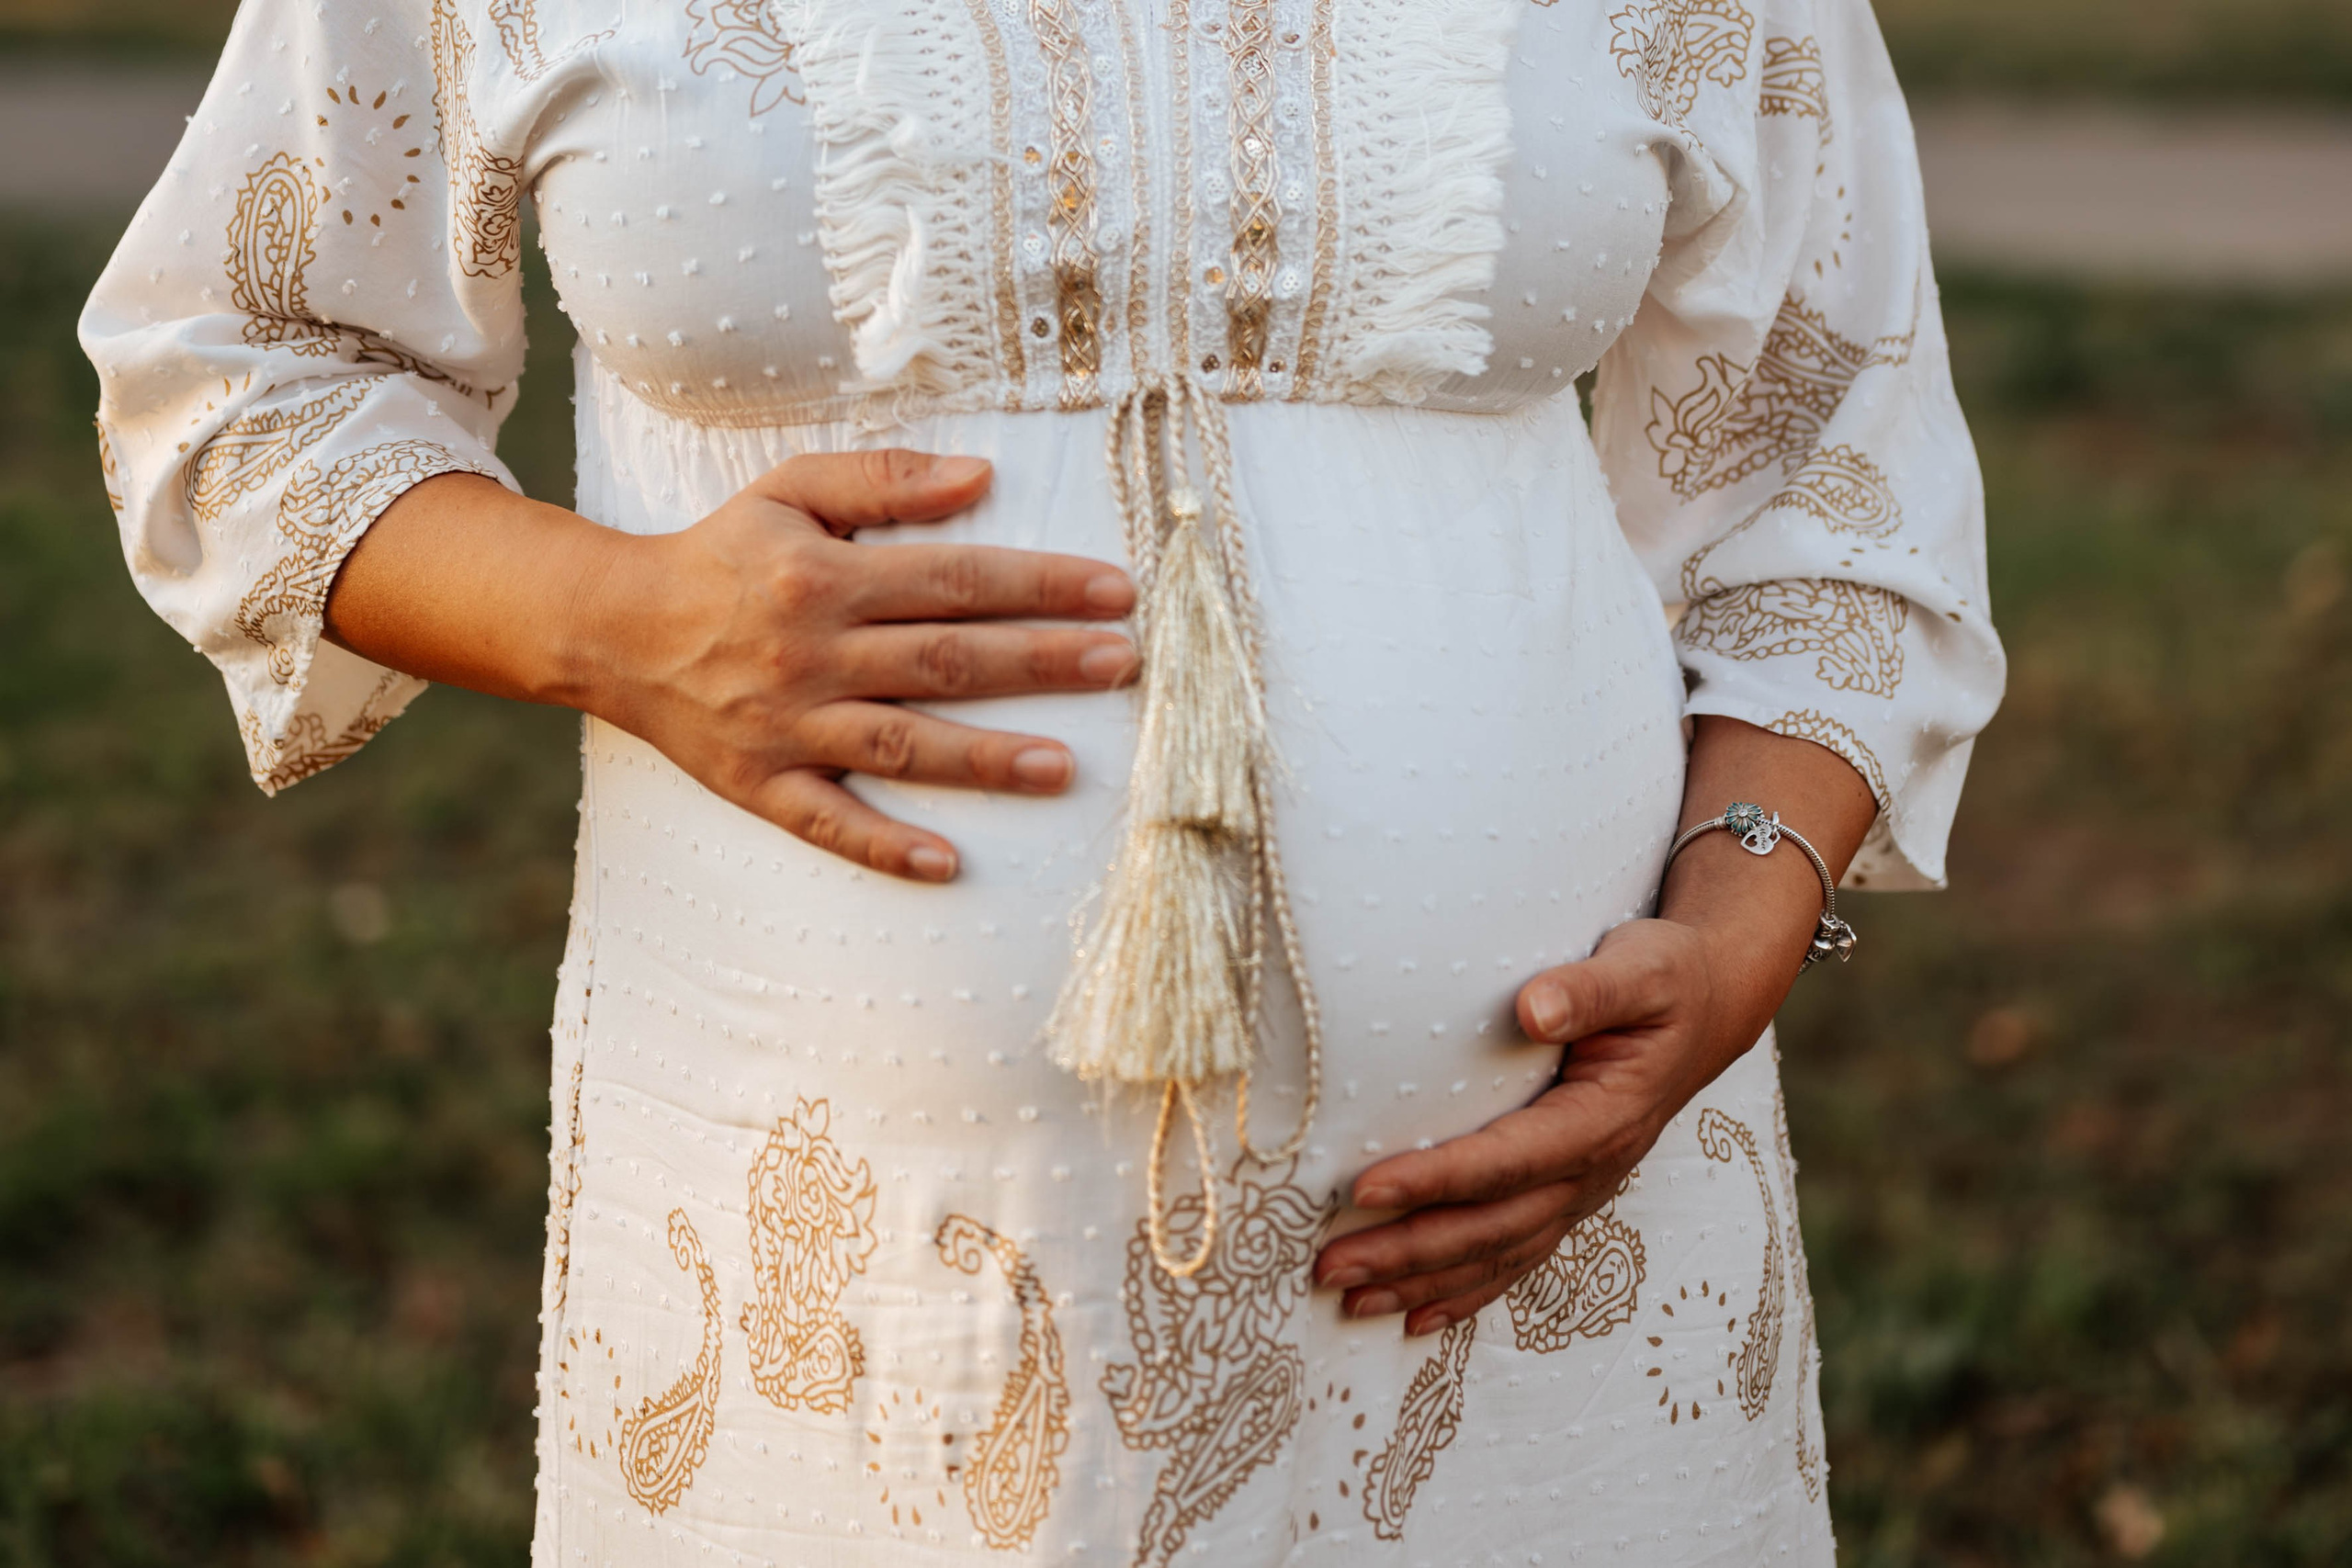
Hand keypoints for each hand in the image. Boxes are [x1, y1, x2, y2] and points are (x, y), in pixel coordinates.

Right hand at [568, 450, 1136, 880]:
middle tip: (1121, 664)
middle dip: (1038, 662)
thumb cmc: (721, 555)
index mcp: (824, 578)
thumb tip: (981, 474)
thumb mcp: (789, 490)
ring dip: (983, 759)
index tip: (1115, 592)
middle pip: (944, 660)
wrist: (613, 629)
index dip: (1039, 585)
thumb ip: (884, 479)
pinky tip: (948, 864)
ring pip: (900, 745)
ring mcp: (788, 725)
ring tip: (1063, 767)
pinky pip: (828, 821)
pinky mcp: (762, 783)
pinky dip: (884, 846)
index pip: (954, 579)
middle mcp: (811, 653)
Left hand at [1314, 917, 1775, 1335]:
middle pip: (1490, 1227)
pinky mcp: (1568, 1195)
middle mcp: (1591, 1171)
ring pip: (1496, 1254)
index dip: (1436, 1179)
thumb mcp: (1643, 968)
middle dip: (1409, 1252)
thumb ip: (1591, 989)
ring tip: (1347, 1301)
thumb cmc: (1667, 978)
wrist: (1709, 1007)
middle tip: (1329, 1267)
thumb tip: (1533, 1006)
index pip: (1506, 1161)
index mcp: (1603, 1120)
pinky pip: (1514, 1257)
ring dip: (1421, 1282)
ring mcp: (1581, 1192)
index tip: (1364, 1188)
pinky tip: (1413, 1315)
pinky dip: (1463, 1292)